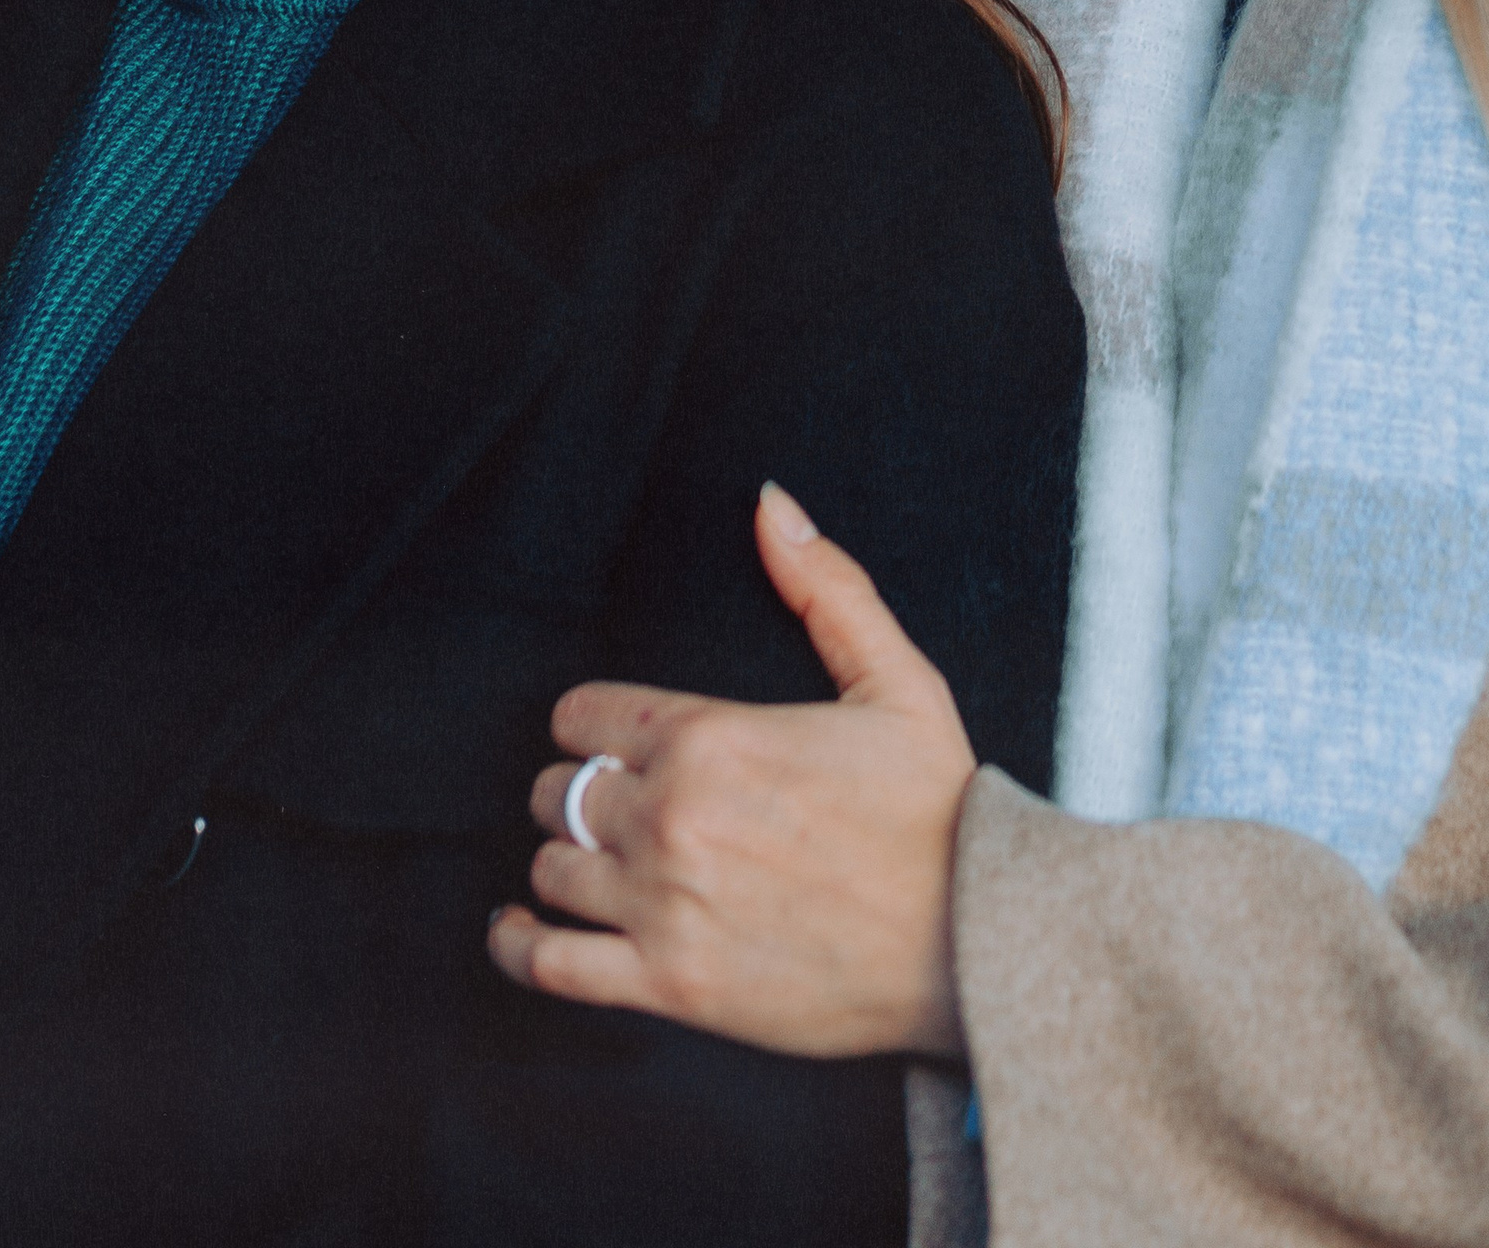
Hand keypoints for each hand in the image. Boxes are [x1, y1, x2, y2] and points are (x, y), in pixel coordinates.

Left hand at [486, 482, 975, 1058]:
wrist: (974, 940)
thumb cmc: (937, 810)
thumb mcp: (895, 679)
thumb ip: (824, 587)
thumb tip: (771, 504)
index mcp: (713, 736)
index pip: (585, 716)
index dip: (595, 724)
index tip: (615, 741)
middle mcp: (674, 818)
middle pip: (563, 791)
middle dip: (581, 790)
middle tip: (616, 804)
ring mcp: (666, 906)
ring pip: (552, 868)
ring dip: (564, 859)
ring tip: (593, 860)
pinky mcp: (671, 984)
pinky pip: (550, 964)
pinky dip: (515, 944)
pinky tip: (514, 928)